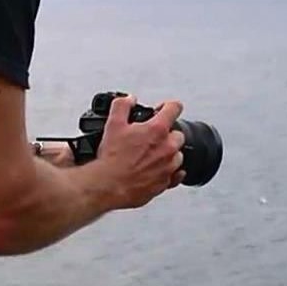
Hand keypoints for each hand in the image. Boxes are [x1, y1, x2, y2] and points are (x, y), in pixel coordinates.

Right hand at [84, 94, 184, 208]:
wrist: (109, 186)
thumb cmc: (112, 158)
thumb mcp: (113, 124)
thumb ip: (122, 105)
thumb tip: (129, 99)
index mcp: (157, 130)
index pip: (175, 108)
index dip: (168, 106)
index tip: (162, 109)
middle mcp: (167, 148)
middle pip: (178, 134)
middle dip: (167, 133)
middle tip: (151, 138)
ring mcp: (168, 167)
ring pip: (177, 155)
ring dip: (167, 153)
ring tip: (150, 156)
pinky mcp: (165, 183)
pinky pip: (176, 176)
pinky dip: (170, 172)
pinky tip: (158, 170)